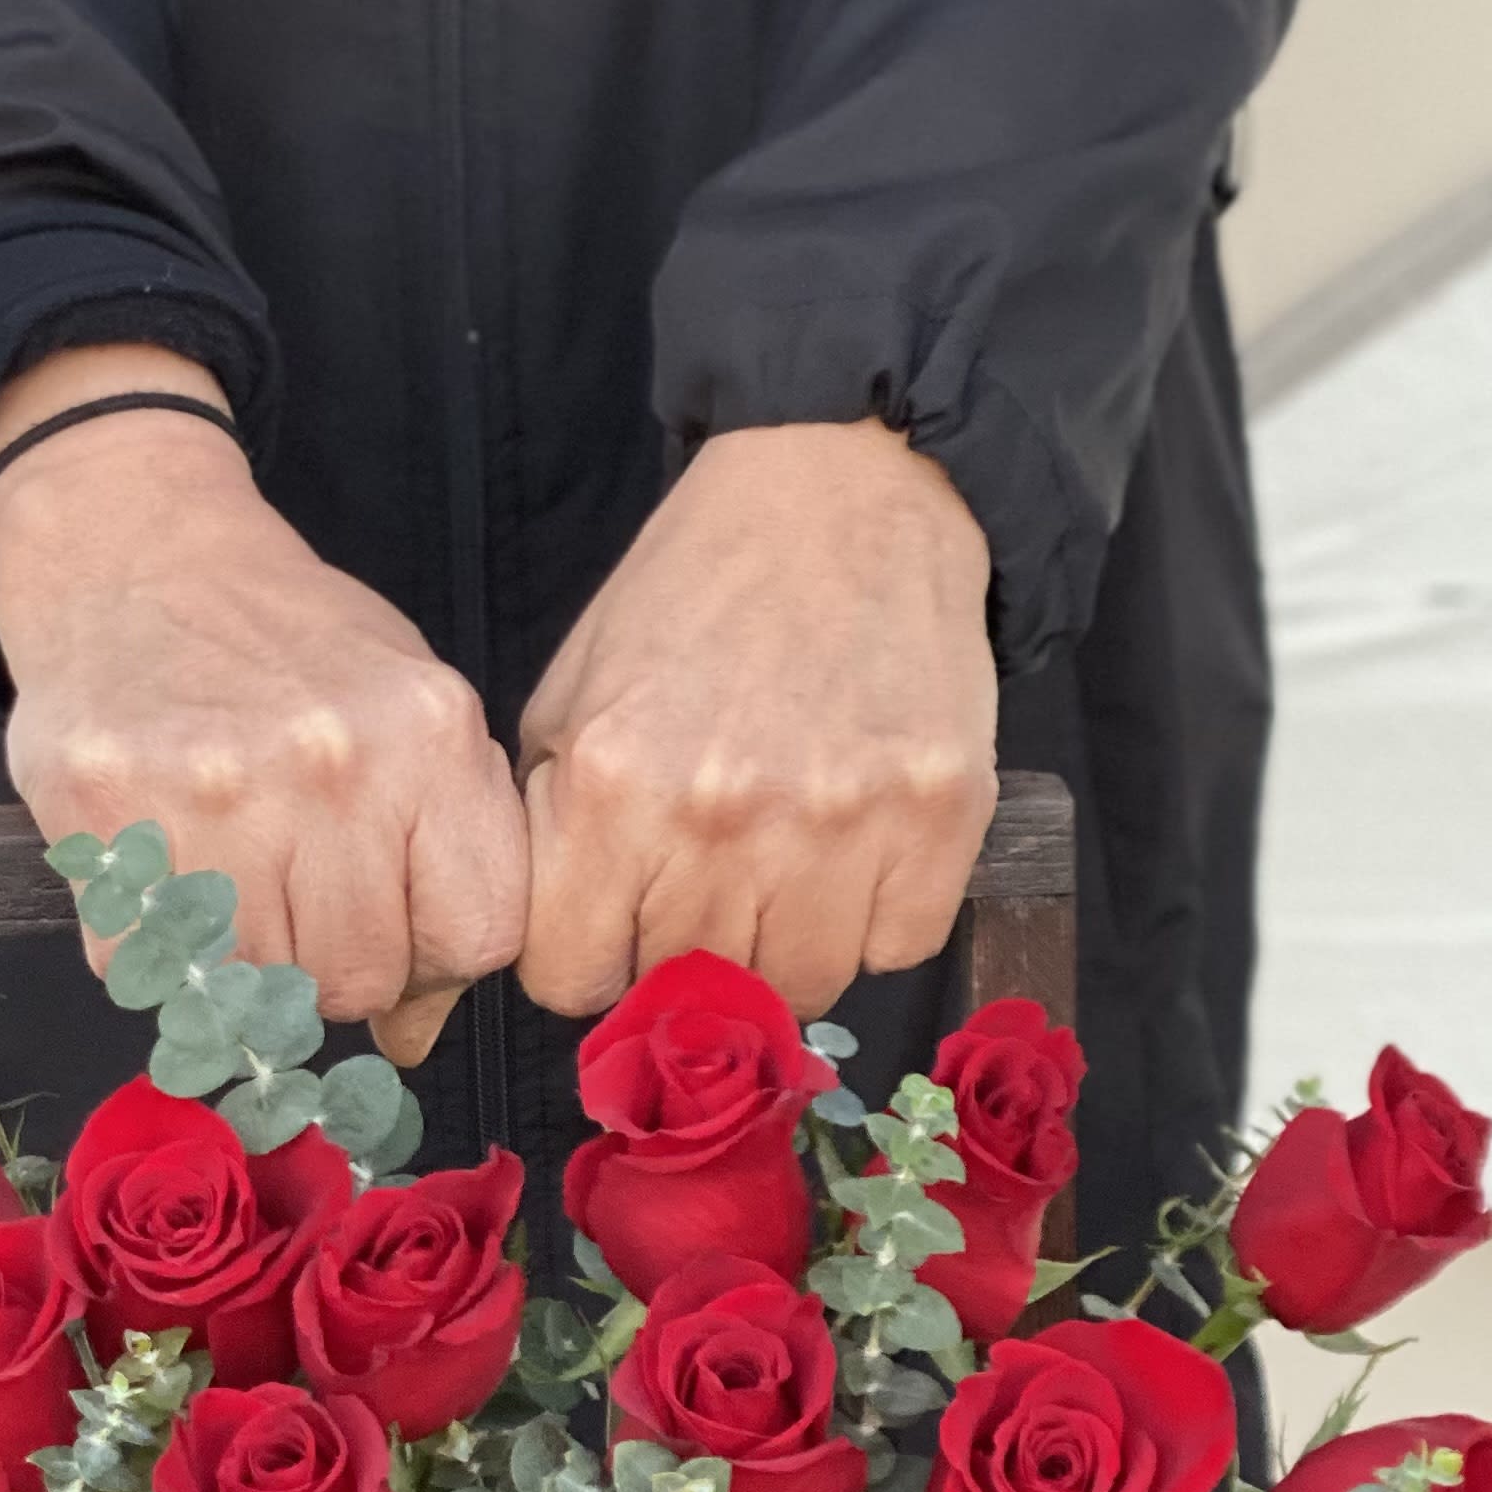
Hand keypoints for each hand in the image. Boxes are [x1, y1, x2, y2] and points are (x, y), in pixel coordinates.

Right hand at [0, 349, 527, 1061]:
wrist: (139, 553)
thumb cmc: (285, 646)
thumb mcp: (408, 714)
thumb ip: (442, 857)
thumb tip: (414, 1030)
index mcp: (428, 733)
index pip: (475, 938)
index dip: (434, 957)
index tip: (396, 929)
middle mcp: (331, 764)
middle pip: (361, 981)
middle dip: (332, 966)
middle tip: (293, 899)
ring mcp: (215, 791)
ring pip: (258, 991)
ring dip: (243, 965)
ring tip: (229, 880)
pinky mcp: (109, 812)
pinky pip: (151, 966)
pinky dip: (155, 950)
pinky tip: (163, 871)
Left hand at [515, 422, 997, 1017]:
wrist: (841, 498)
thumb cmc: (695, 598)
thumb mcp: (571, 700)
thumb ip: (550, 834)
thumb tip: (562, 954)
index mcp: (612, 784)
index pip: (572, 983)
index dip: (590, 961)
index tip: (616, 925)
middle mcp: (722, 815)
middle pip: (691, 992)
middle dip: (688, 950)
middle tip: (710, 876)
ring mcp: (841, 821)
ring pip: (799, 989)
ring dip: (785, 945)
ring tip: (785, 862)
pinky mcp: (941, 817)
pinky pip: (896, 947)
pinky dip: (876, 918)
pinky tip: (858, 845)